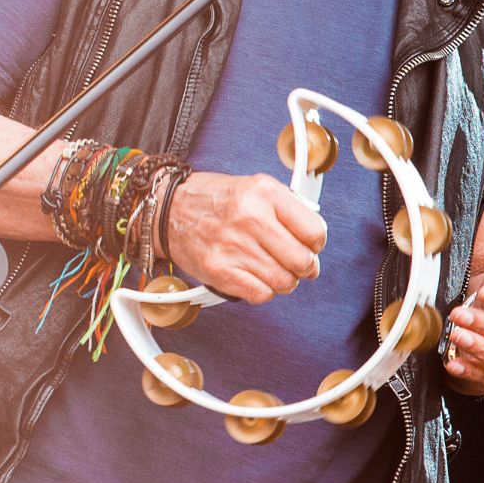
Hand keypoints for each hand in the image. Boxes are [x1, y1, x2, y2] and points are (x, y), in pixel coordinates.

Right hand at [164, 171, 327, 303]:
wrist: (167, 209)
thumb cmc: (213, 200)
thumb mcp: (254, 188)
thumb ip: (288, 209)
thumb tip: (315, 244)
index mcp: (264, 192)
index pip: (315, 232)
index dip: (315, 244)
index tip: (308, 245)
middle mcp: (250, 217)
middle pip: (303, 262)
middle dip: (303, 267)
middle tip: (294, 263)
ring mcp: (233, 245)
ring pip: (284, 282)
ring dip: (282, 280)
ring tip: (269, 268)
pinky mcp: (219, 270)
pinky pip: (261, 295)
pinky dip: (262, 291)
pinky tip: (253, 276)